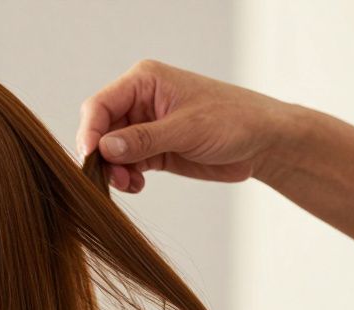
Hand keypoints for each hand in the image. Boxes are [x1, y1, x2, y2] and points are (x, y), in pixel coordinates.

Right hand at [76, 60, 295, 192]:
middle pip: (100, 131)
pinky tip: (138, 185)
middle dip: (102, 157)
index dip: (90, 132)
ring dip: (114, 171)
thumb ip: (143, 139)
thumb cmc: (234, 120)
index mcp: (144, 82)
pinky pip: (126, 165)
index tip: (90, 157)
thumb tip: (105, 148)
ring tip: (130, 184)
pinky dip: (126, 178)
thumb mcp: (187, 129)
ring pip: (110, 152)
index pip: (100, 105)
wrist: (263, 141)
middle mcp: (139, 102)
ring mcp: (144, 127)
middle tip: (114, 180)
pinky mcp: (152, 149)